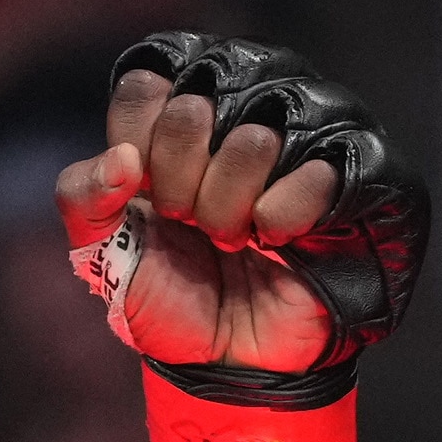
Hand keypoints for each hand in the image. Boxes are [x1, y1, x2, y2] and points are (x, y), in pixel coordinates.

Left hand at [56, 39, 424, 389]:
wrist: (230, 358)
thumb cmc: (174, 290)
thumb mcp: (104, 251)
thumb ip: (81, 196)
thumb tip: (121, 159)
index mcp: (183, 102)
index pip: (144, 83)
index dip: (135, 147)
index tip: (146, 195)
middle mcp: (248, 99)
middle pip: (193, 107)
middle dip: (178, 186)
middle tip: (192, 222)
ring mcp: (308, 129)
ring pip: (254, 138)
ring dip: (229, 209)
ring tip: (235, 236)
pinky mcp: (360, 170)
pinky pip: (315, 173)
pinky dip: (280, 218)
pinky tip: (276, 239)